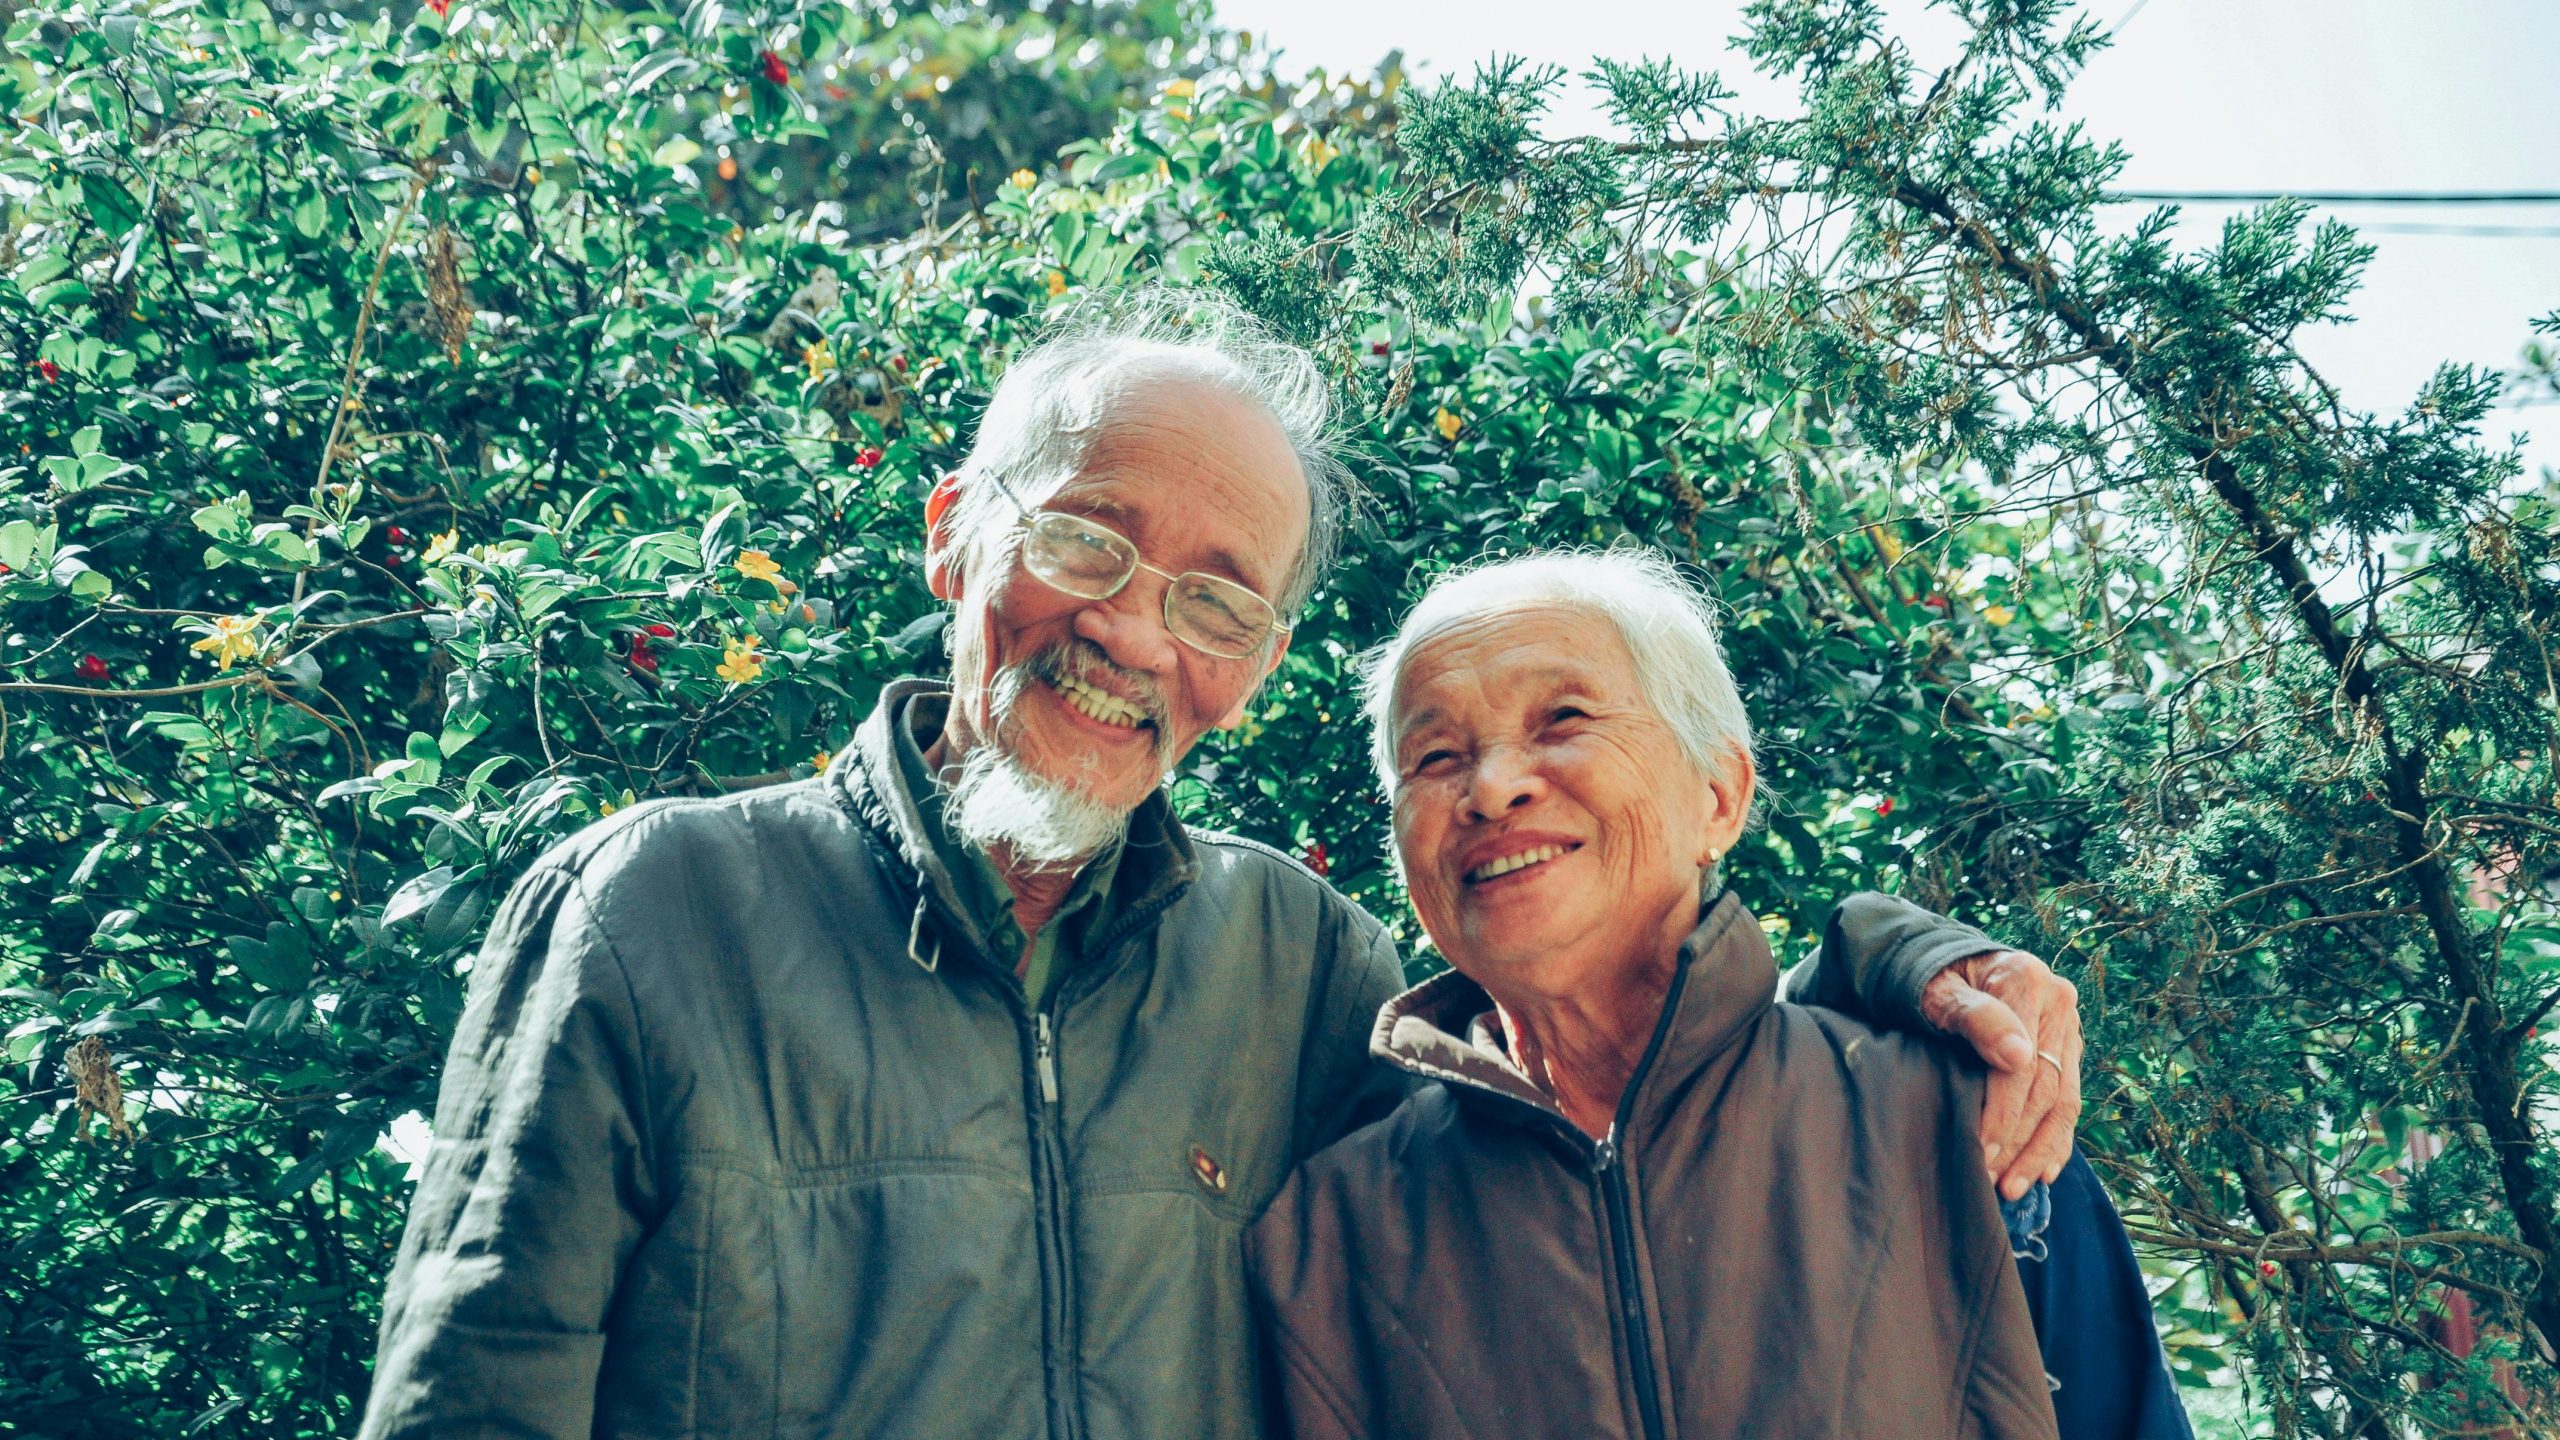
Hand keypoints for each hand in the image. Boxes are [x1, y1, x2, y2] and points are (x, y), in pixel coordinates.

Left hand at [1919, 948, 2081, 1200]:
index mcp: (2027, 980)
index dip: (2002, 1113)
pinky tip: (2043, 1173)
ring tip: (2013, 1188)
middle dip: (2018, 1141)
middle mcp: (2058, 1002)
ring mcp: (2067, 1027)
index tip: (1980, 1151)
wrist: (1946, 962)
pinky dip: (2057, 1140)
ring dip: (2039, 1151)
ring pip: (2063, 1101)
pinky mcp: (2067, 1048)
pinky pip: (2070, 1100)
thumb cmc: (1931, 979)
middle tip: (1992, 1181)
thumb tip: (2018, 1056)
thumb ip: (1974, 1016)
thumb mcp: (1937, 990)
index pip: (2022, 1064)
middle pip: (2045, 1088)